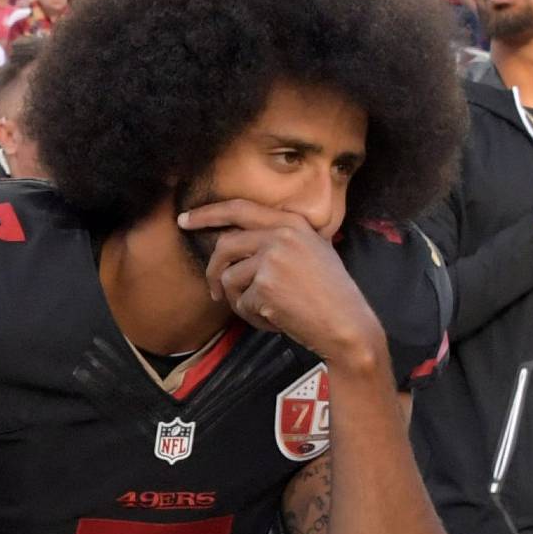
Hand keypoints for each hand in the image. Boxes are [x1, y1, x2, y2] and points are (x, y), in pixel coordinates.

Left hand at [178, 197, 385, 368]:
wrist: (347, 324)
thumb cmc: (332, 295)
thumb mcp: (314, 252)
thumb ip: (281, 240)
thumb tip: (234, 245)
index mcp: (292, 223)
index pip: (239, 209)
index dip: (208, 214)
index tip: (185, 220)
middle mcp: (280, 234)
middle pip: (225, 245)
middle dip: (213, 271)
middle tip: (214, 290)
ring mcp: (272, 258)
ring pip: (229, 278)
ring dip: (237, 301)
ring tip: (262, 311)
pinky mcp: (265, 285)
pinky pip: (241, 303)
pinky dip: (252, 318)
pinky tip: (275, 321)